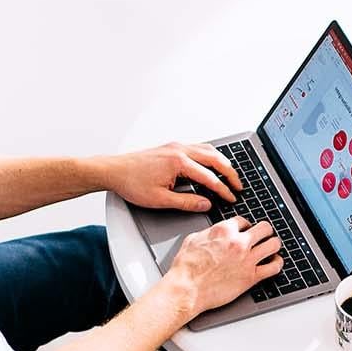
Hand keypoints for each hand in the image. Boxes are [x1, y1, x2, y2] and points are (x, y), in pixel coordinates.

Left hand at [104, 142, 243, 210]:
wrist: (113, 170)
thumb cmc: (132, 183)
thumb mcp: (160, 200)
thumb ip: (186, 202)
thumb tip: (205, 204)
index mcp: (179, 163)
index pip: (209, 178)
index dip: (223, 190)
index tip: (231, 198)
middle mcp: (180, 150)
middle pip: (215, 159)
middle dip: (230, 173)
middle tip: (238, 186)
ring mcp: (176, 146)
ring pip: (208, 150)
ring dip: (222, 162)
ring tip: (230, 175)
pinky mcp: (171, 147)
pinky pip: (198, 147)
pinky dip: (210, 156)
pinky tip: (211, 163)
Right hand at [161, 217, 284, 314]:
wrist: (187, 289)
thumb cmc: (186, 268)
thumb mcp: (193, 239)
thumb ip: (209, 232)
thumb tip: (215, 231)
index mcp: (224, 230)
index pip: (244, 221)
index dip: (246, 225)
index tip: (246, 230)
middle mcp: (238, 242)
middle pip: (264, 228)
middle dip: (264, 231)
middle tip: (264, 235)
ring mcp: (247, 259)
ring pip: (273, 244)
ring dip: (274, 245)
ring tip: (272, 247)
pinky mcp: (251, 277)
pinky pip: (274, 267)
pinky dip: (277, 264)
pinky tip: (275, 263)